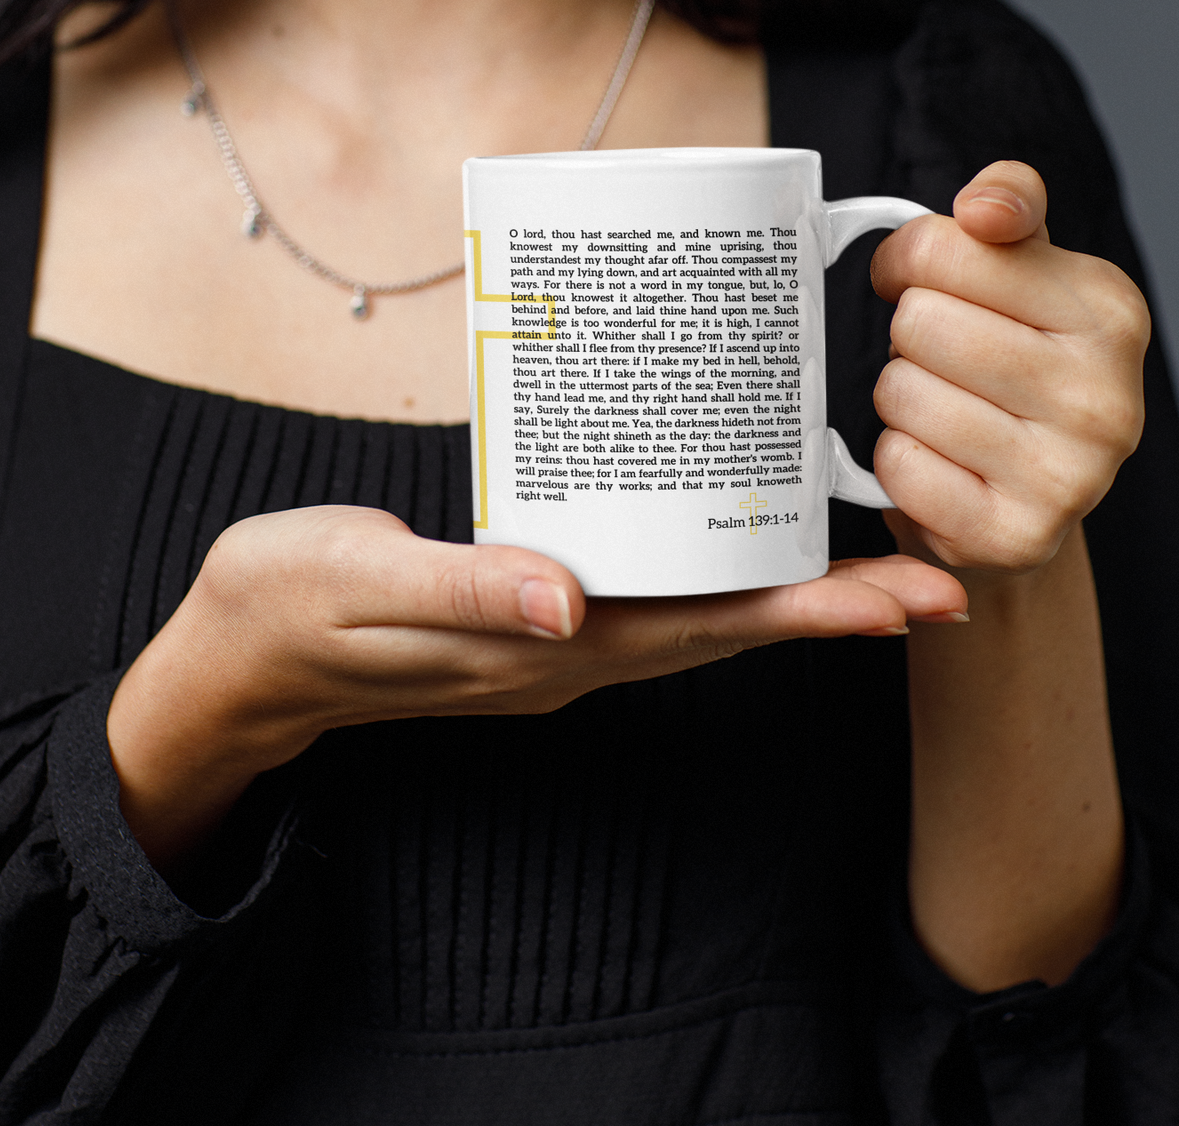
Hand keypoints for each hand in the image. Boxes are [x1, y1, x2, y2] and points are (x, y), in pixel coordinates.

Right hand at [108, 504, 965, 864]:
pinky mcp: (534, 603)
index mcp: (544, 649)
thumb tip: (571, 602)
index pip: (702, 631)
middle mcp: (568, 650)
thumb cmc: (296, 604)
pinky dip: (712, 561)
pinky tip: (735, 524)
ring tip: (872, 546)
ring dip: (788, 586)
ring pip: (696, 609)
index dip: (808, 612)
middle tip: (939, 569)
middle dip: (834, 602)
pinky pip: (648, 587)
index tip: (905, 592)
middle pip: (725, 624)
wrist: (240, 654)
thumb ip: (468, 591)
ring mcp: (554, 634)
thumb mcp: (368, 585)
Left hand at [870, 160, 1148, 572]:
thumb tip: (985, 206)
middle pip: (919, 322)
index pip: (947, 248)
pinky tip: (937, 460)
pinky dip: (898, 460)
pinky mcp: (1015, 535)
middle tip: (939, 357)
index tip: (915, 278)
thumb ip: (1008, 204)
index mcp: (1109, 311)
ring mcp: (1067, 476)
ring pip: (902, 393)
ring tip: (940, 407)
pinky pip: (900, 466)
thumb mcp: (1026, 268)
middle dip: (908, 335)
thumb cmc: (1015, 358)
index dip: (907, 259)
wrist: (1029, 494)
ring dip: (899, 398)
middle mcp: (1104, 397)